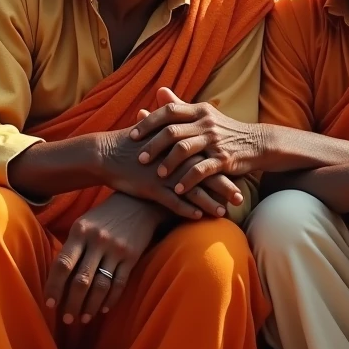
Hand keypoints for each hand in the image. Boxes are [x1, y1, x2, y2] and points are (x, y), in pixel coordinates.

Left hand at [44, 194, 159, 324]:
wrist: (138, 203)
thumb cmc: (103, 217)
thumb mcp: (84, 224)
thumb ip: (71, 248)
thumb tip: (56, 281)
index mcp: (81, 230)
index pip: (63, 264)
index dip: (54, 287)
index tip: (49, 304)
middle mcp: (97, 239)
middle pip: (81, 280)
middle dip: (72, 304)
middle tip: (67, 319)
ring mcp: (116, 249)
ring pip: (100, 286)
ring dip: (90, 307)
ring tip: (84, 318)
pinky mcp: (132, 256)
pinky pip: (119, 284)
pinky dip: (110, 300)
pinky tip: (103, 309)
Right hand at [97, 126, 242, 218]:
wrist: (109, 153)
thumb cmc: (135, 143)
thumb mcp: (157, 132)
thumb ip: (177, 131)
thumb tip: (193, 131)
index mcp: (178, 143)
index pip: (207, 155)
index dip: (224, 166)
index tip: (240, 174)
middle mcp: (174, 158)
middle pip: (205, 173)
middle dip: (223, 186)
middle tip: (240, 197)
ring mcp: (163, 174)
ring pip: (192, 190)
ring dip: (208, 202)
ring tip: (223, 212)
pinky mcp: (151, 188)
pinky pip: (172, 202)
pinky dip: (186, 210)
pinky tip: (198, 217)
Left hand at [131, 88, 261, 191]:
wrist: (257, 143)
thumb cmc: (225, 130)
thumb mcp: (204, 115)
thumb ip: (181, 106)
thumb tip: (159, 91)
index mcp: (199, 110)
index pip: (169, 111)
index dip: (148, 122)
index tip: (132, 135)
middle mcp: (206, 123)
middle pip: (172, 131)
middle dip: (153, 146)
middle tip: (139, 158)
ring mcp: (215, 141)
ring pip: (184, 150)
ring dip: (168, 164)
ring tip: (158, 175)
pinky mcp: (224, 159)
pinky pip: (201, 171)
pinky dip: (187, 181)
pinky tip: (178, 190)